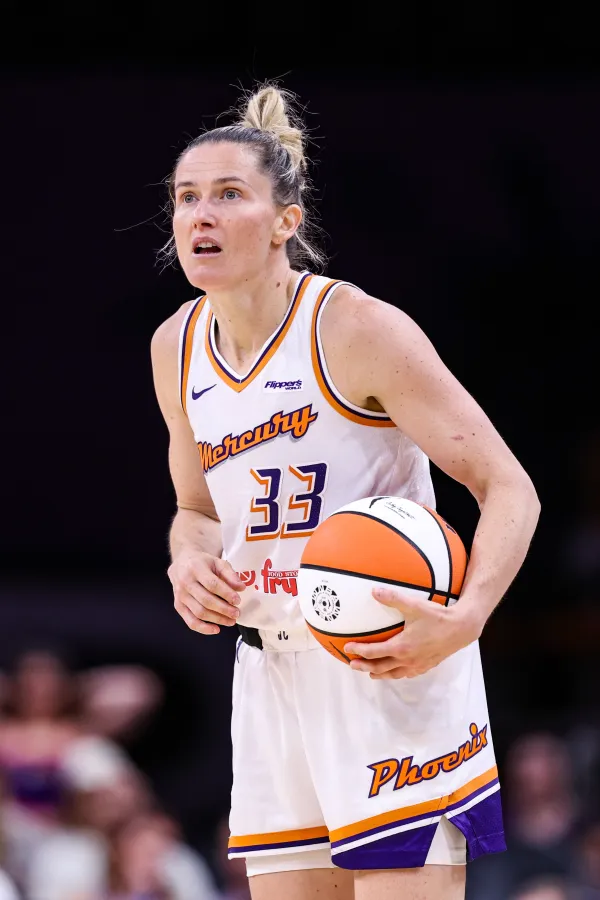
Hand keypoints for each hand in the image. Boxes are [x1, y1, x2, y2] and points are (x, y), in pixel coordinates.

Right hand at [168, 552, 245, 634]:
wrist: (181, 563)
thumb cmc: (202, 563)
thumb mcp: (217, 562)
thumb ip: (230, 574)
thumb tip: (241, 588)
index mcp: (195, 568)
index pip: (212, 584)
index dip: (226, 594)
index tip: (237, 600)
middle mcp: (185, 582)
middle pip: (206, 600)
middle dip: (224, 609)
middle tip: (237, 613)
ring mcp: (180, 595)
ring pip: (199, 612)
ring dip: (217, 619)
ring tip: (231, 621)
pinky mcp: (178, 606)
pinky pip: (190, 621)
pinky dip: (203, 628)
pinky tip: (216, 629)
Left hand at [344, 587, 482, 678]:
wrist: (461, 629)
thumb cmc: (438, 617)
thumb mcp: (414, 605)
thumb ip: (393, 598)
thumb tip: (374, 591)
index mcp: (401, 647)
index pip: (374, 652)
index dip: (359, 651)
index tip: (347, 648)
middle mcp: (407, 659)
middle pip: (380, 667)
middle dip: (364, 666)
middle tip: (352, 664)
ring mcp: (417, 665)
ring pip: (393, 674)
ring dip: (379, 674)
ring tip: (370, 673)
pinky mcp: (426, 666)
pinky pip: (407, 674)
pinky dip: (396, 674)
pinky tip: (396, 671)